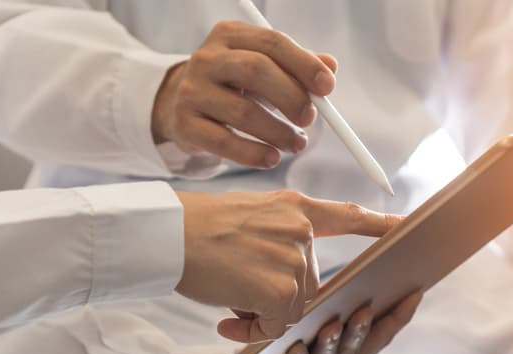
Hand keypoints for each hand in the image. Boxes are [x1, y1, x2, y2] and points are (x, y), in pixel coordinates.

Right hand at [151, 21, 337, 167]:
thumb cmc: (234, 86)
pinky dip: (253, 154)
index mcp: (230, 36)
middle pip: (256, 70)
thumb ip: (296, 67)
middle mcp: (207, 59)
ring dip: (278, 132)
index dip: (304, 65)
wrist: (182, 105)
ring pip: (243, 112)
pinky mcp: (184, 124)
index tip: (328, 88)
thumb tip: (330, 66)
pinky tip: (271, 159)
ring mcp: (191, 91)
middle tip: (310, 118)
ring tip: (296, 144)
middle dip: (291, 97)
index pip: (273, 42)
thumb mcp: (263, 69)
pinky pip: (224, 142)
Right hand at [174, 190, 399, 340]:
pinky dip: (254, 331)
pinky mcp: (281, 290)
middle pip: (308, 284)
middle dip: (277, 297)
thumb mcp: (248, 220)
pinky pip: (278, 326)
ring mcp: (293, 259)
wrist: (163, 235)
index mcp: (294, 207)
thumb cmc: (194, 230)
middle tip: (237, 292)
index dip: (379, 224)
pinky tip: (227, 319)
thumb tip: (289, 292)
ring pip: (292, 308)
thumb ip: (278, 242)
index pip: (347, 216)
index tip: (408, 226)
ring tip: (226, 299)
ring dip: (261, 315)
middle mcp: (301, 230)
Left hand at [215, 292, 422, 353]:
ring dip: (333, 344)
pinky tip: (296, 349)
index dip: (398, 318)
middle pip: (356, 351)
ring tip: (333, 324)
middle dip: (362, 329)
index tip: (415, 292)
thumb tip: (347, 285)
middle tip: (367, 307)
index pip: (380, 339)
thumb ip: (328, 320)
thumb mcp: (307, 335)